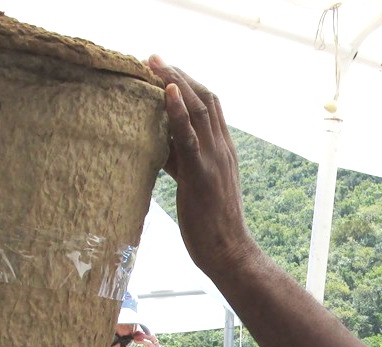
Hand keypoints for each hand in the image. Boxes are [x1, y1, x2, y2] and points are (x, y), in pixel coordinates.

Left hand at [123, 330, 165, 346]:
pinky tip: (136, 341)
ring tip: (135, 337)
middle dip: (143, 333)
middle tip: (134, 334)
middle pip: (151, 336)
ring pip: (152, 337)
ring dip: (143, 336)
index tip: (133, 335)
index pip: (149, 339)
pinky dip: (143, 341)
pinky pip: (150, 344)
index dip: (142, 335)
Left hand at [146, 55, 255, 275]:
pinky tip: (166, 92)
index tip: (165, 70)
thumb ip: (182, 162)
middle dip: (178, 75)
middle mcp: (223, 149)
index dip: (188, 84)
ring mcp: (214, 160)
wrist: (229, 253)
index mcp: (224, 151)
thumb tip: (161, 147)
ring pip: (200, 109)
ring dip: (174, 82)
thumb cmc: (210, 225)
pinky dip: (179, 111)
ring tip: (153, 64)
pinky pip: (190, 137)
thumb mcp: (196, 186)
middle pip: (206, 99)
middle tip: (152, 58)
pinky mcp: (202, 175)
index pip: (211, 106)